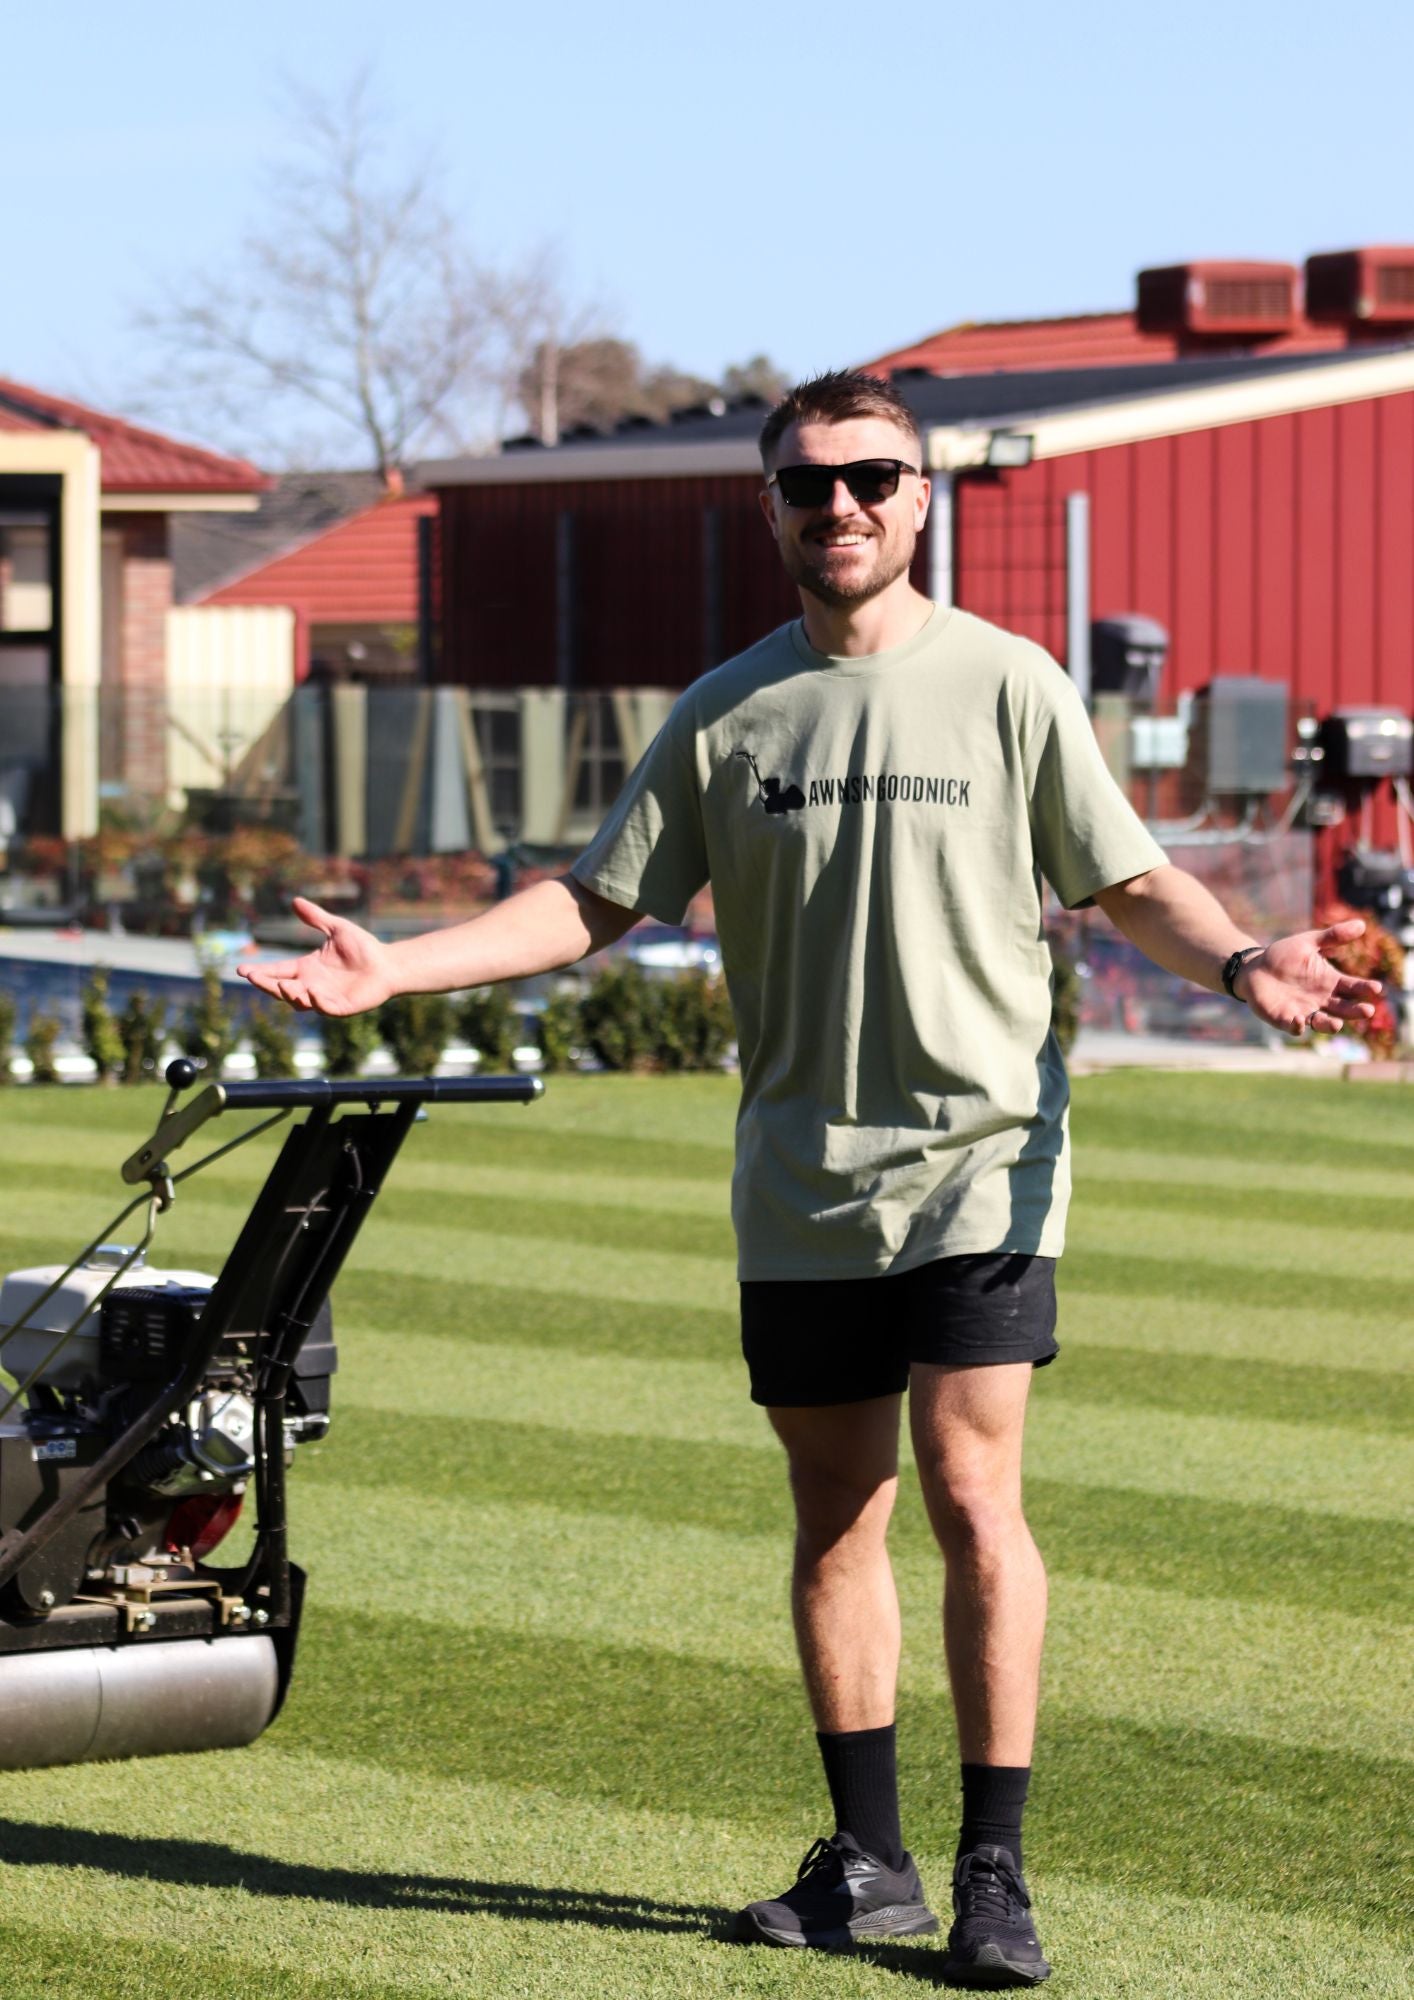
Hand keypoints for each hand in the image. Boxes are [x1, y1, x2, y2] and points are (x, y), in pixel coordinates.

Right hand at [237, 897, 395, 1015]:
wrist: (388, 964)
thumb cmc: (363, 947)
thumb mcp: (336, 928)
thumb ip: (316, 918)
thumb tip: (295, 900)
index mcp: (306, 969)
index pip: (278, 971)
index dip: (261, 971)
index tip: (241, 969)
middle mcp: (311, 985)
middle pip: (282, 989)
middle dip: (266, 984)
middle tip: (252, 977)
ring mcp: (325, 998)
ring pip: (300, 1002)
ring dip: (290, 995)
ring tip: (283, 985)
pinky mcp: (342, 1008)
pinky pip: (327, 1009)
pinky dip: (318, 1003)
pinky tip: (311, 994)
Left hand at [1235, 919, 1383, 1036]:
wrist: (1254, 968)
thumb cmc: (1284, 956)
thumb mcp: (1308, 942)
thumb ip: (1332, 936)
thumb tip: (1362, 925)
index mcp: (1331, 982)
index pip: (1353, 987)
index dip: (1365, 988)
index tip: (1376, 988)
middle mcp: (1322, 1000)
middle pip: (1344, 1009)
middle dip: (1356, 1011)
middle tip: (1368, 1010)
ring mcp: (1305, 1011)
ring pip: (1323, 1023)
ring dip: (1330, 1025)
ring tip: (1337, 1024)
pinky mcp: (1285, 1019)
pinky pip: (1295, 1027)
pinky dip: (1298, 1026)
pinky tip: (1300, 1020)